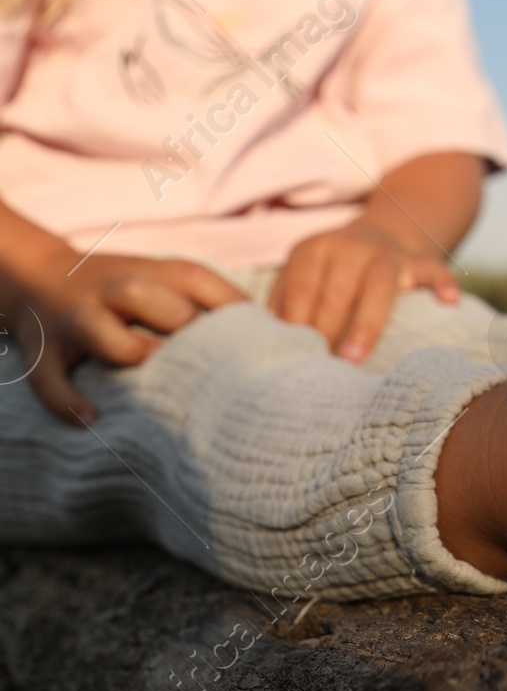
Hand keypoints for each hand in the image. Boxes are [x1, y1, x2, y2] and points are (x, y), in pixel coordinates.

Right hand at [0, 248, 245, 426]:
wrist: (39, 278)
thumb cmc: (130, 293)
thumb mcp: (166, 281)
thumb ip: (213, 302)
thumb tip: (282, 337)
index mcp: (150, 272)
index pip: (195, 279)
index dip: (230, 307)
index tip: (262, 342)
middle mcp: (110, 289)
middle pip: (138, 291)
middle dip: (173, 319)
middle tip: (206, 358)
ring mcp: (73, 319)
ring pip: (92, 325)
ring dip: (123, 347)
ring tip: (148, 369)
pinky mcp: (44, 354)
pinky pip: (49, 379)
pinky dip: (68, 402)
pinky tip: (93, 418)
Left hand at [269, 219, 460, 361]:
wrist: (378, 236)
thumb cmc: (329, 275)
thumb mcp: (301, 277)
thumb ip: (283, 307)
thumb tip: (261, 353)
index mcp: (314, 250)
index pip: (301, 291)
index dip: (296, 326)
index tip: (289, 363)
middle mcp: (350, 246)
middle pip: (337, 293)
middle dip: (326, 334)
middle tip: (318, 375)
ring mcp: (388, 253)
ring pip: (380, 286)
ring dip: (366, 324)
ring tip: (354, 359)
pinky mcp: (418, 261)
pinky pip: (434, 269)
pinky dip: (442, 283)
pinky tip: (449, 302)